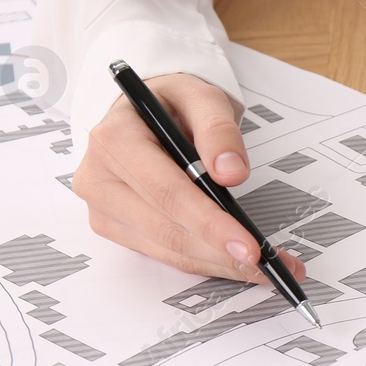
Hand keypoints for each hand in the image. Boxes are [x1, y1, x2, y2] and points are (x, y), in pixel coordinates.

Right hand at [71, 73, 306, 283]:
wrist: (146, 110)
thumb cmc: (172, 103)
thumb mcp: (201, 97)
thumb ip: (218, 129)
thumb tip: (231, 172)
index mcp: (115, 139)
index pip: (168, 192)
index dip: (210, 223)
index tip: (249, 245)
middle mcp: (99, 177)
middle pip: (168, 229)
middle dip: (221, 252)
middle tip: (266, 265)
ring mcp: (103, 206)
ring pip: (167, 249)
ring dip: (218, 263)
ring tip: (261, 267)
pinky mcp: (113, 226)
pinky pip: (163, 253)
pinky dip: (203, 260)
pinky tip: (234, 261)